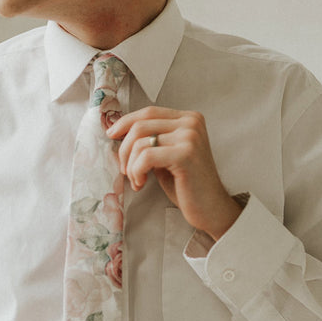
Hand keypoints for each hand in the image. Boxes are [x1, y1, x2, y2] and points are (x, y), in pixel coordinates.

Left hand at [108, 107, 241, 239]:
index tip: (111, 135)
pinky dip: (136, 171)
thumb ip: (151, 139)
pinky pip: (146, 157)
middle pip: (140, 125)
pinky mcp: (186, 154)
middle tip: (125, 171)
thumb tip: (118, 130)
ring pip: (140, 142)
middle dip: (124, 150)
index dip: (125, 122)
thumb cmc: (186, 185)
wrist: (210, 209)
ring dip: (130, 165)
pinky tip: (141, 184)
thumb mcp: (166, 155)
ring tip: (136, 180)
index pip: (148, 112)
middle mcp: (192, 122)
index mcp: (189, 118)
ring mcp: (190, 137)